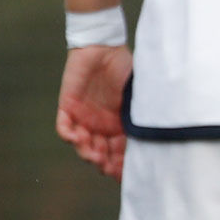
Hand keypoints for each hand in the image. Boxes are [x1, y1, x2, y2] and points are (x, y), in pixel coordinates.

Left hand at [57, 44, 132, 180]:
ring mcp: (83, 118)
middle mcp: (101, 125)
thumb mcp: (137, 92)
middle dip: (105, 163)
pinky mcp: (68, 108)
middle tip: (108, 168)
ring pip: (82, 145)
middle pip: (101, 153)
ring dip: (88, 153)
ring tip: (94, 155)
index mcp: (119, 123)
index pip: (120, 150)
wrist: (103, 46)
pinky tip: (78, 137)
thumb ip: (141, 111)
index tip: (125, 173)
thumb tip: (155, 132)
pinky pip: (64, 128)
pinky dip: (69, 135)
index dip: (122, 164)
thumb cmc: (124, 66)